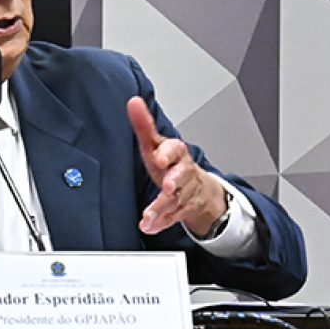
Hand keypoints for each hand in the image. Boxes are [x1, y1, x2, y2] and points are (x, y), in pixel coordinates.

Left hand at [126, 96, 226, 235]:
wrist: (196, 186)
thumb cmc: (170, 162)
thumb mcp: (156, 143)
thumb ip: (144, 125)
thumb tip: (133, 102)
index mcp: (177, 153)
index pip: (176, 149)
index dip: (168, 153)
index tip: (160, 157)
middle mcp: (184, 173)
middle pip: (182, 176)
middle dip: (175, 181)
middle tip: (167, 186)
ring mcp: (185, 192)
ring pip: (176, 200)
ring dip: (162, 208)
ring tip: (148, 216)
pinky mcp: (182, 209)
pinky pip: (172, 217)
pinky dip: (160, 223)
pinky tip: (149, 226)